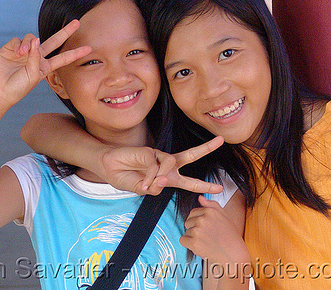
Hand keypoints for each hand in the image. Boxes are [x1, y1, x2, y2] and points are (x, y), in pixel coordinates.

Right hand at [0, 20, 91, 110]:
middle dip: (65, 32)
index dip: (75, 53)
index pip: (63, 58)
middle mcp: (37, 57)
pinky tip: (17, 53)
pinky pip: (19, 40)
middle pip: (54, 41)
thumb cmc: (18, 88)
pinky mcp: (12, 47)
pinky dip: (20, 45)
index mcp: (45, 67)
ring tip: (23, 54)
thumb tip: (36, 39)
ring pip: (33, 38)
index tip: (89, 49)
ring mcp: (25, 51)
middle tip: (77, 22)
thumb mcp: (33, 76)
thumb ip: (36, 58)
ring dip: (30, 44)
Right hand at [99, 136, 224, 194]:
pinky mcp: (150, 152)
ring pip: (171, 163)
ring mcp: (158, 157)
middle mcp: (166, 166)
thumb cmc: (126, 178)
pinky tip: (145, 181)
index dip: (203, 186)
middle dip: (206, 148)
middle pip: (190, 156)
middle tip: (221, 140)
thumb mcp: (141, 190)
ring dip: (162, 176)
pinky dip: (151, 175)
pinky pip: (156, 164)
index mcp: (168, 178)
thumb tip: (162, 182)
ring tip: (149, 185)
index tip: (219, 189)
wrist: (109, 168)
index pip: (189, 182)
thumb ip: (152, 188)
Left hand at [180, 195, 249, 264]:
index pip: (193, 212)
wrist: (234, 256)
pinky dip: (189, 245)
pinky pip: (183, 240)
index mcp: (210, 211)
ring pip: (186, 231)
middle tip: (207, 236)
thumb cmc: (231, 237)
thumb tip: (200, 197)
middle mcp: (202, 219)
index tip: (207, 228)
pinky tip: (200, 246)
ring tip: (207, 242)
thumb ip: (212, 205)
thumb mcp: (225, 216)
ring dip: (193, 237)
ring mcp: (197, 231)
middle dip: (195, 229)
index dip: (198, 221)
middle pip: (188, 222)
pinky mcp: (194, 242)